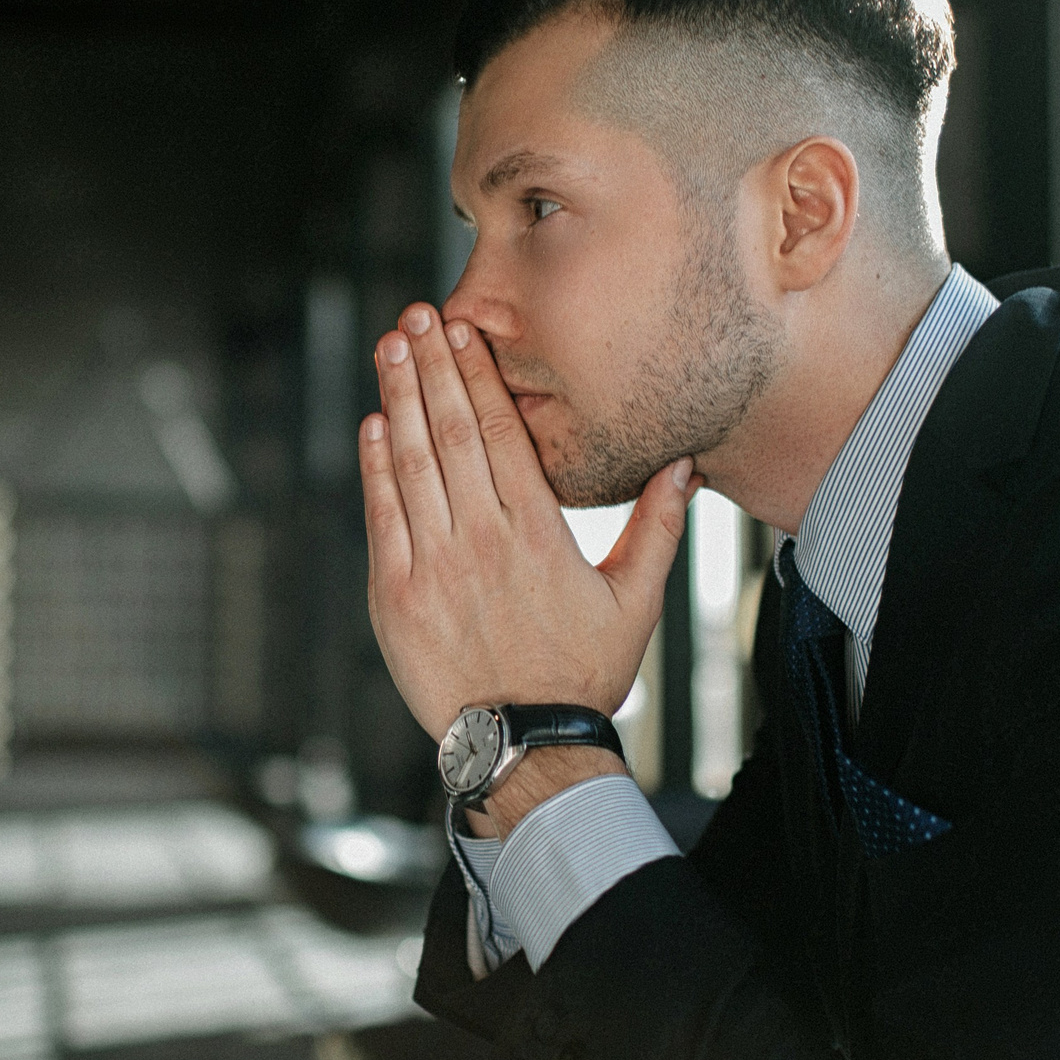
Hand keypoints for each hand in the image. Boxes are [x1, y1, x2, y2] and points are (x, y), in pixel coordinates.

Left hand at [359, 301, 696, 790]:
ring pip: (412, 464)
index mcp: (539, 533)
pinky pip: (382, 517)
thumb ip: (659, 527)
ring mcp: (434, 567)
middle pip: (453, 432)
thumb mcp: (636, 600)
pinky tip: (374, 425)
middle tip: (416, 316)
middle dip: (431, 367)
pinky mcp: (396, 597)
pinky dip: (375, 467)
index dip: (479, 374)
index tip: (463, 330)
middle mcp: (483, 540)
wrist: (525, 744)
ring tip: (391, 348)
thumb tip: (686, 464)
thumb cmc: (583, 672)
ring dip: (398, 400)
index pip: (504, 433)